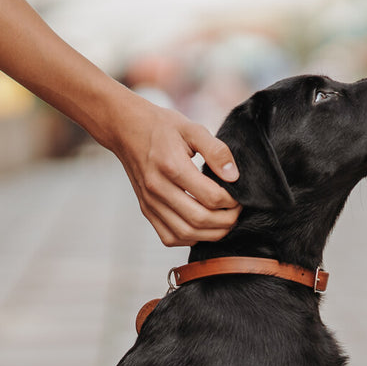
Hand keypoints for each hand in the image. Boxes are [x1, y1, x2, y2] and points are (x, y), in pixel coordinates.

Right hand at [107, 102, 241, 246]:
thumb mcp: (192, 129)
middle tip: (236, 211)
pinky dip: (190, 238)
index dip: (231, 201)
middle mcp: (158, 188)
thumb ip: (216, 151)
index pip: (210, 196)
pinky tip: (201, 227)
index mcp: (172, 166)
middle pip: (199, 219)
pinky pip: (169, 237)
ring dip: (210, 234)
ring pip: (185, 233)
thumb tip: (233, 176)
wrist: (127, 130)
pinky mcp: (146, 210)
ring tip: (224, 222)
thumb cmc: (162, 128)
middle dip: (226, 221)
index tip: (238, 196)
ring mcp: (150, 202)